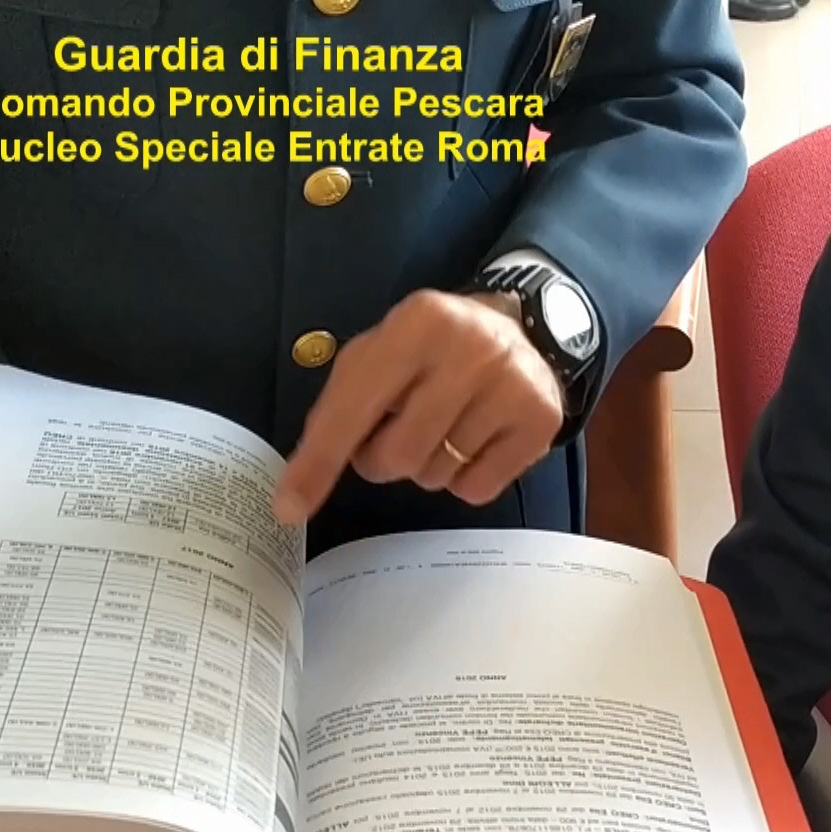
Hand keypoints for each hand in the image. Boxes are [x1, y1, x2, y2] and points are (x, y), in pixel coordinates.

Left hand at [273, 288, 563, 523]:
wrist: (519, 330)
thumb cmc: (430, 350)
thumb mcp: (379, 355)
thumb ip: (341, 408)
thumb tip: (299, 487)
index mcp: (417, 324)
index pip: (355, 407)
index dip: (319, 461)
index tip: (289, 507)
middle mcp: (471, 349)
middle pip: (399, 454)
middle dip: (383, 461)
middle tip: (395, 435)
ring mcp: (513, 385)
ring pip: (437, 475)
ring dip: (427, 466)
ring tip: (442, 428)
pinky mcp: (541, 421)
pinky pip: (477, 489)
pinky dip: (464, 478)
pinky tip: (474, 441)